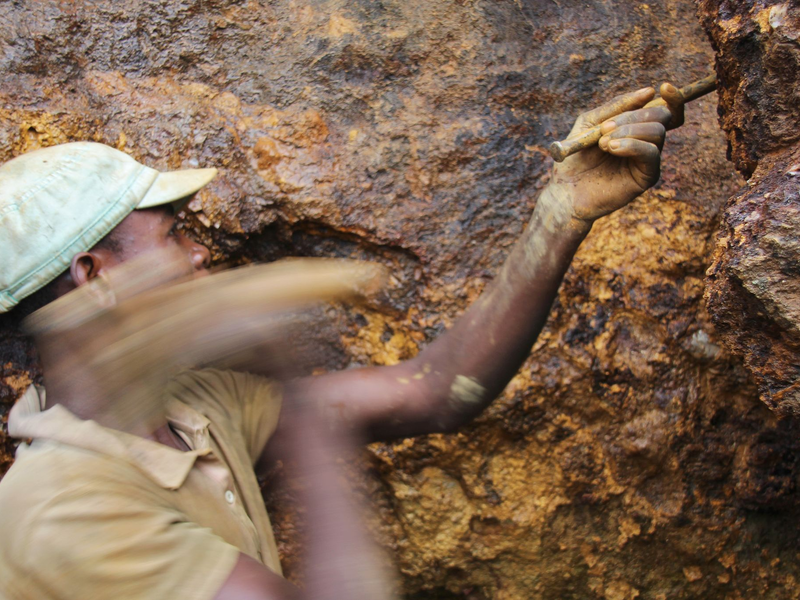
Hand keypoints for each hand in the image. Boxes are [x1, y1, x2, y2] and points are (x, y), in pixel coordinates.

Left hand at [550, 83, 683, 224]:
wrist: (566, 190)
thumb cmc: (575, 157)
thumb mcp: (590, 123)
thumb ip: (616, 106)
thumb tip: (650, 91)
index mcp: (635, 127)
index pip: (665, 108)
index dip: (672, 97)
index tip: (664, 86)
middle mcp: (646, 142)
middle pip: (661, 116)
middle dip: (633, 116)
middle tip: (605, 129)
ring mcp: (648, 159)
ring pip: (657, 132)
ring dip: (628, 131)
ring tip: (603, 143)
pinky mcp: (646, 177)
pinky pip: (651, 153)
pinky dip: (632, 145)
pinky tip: (612, 148)